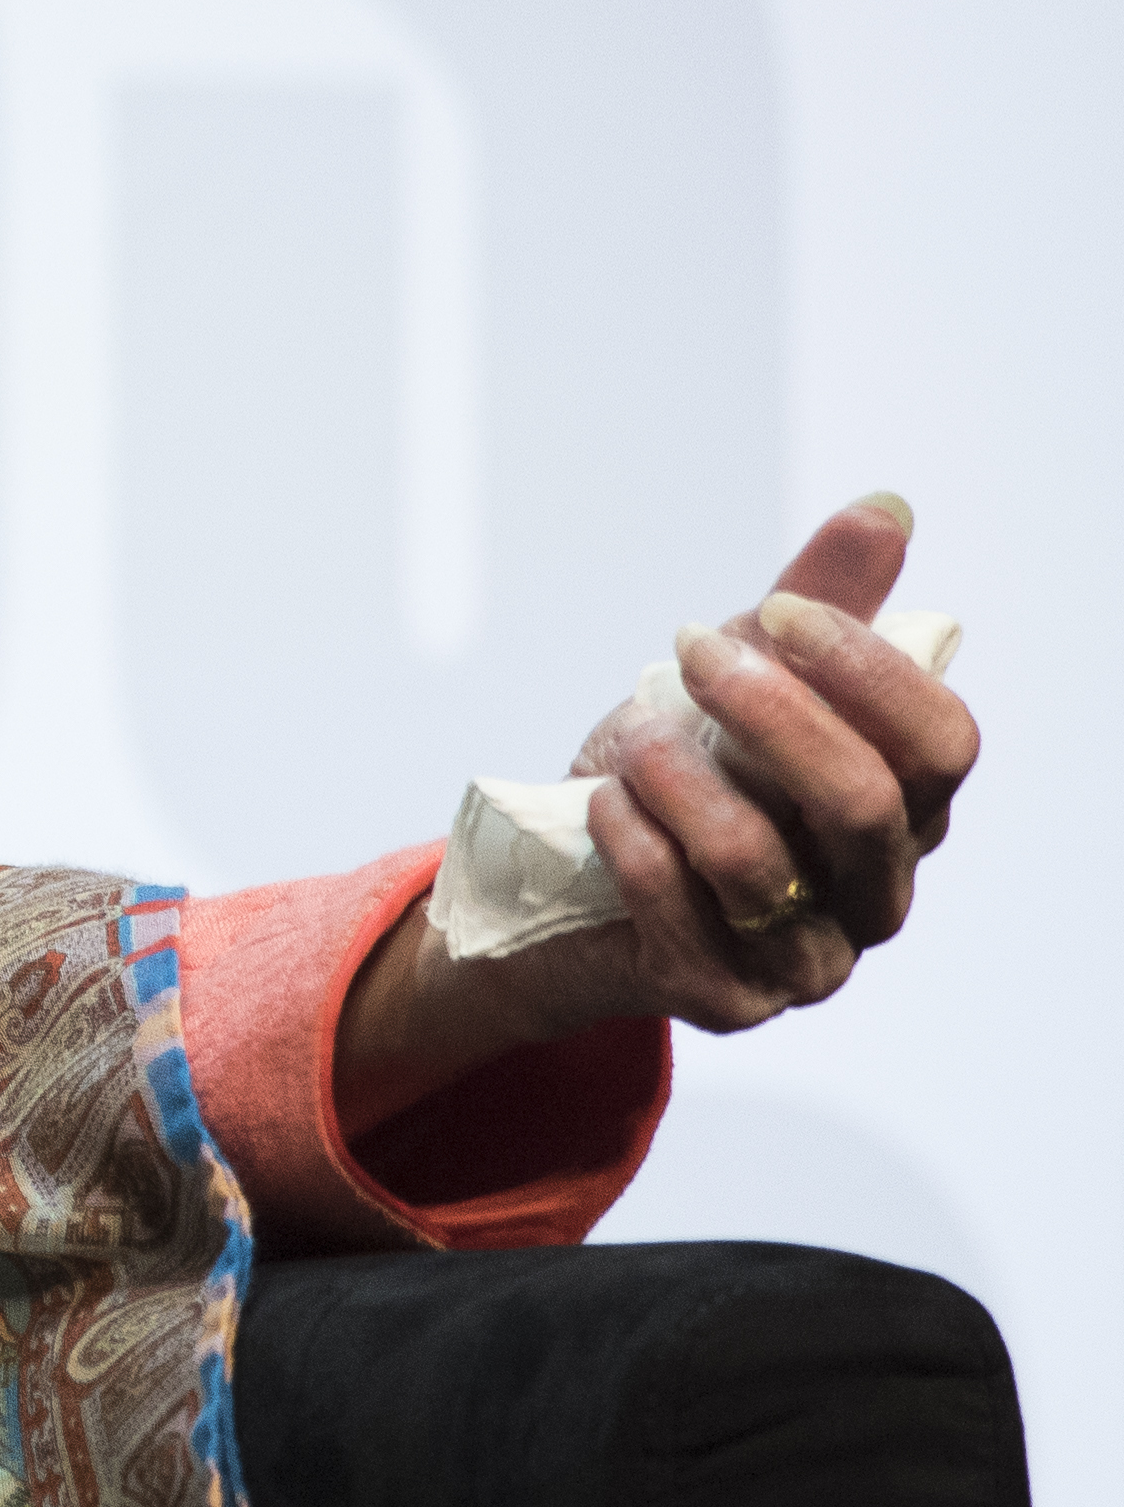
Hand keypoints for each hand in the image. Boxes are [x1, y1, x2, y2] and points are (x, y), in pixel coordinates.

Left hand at [339, 496, 980, 1128]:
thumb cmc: (676, 776)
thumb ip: (814, 605)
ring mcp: (806, 960)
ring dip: (676, 776)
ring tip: (630, 741)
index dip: (866, 669)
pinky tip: (602, 805)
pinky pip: (677, 907)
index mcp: (901, 812)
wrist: (563, 888)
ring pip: (760, 859)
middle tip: (687, 650)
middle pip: (864, 801)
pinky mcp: (722, 998)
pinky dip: (629, 837)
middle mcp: (873, 895)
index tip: (775, 612)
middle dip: (768, 710)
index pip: (943, 744)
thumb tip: (884, 509)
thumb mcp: (738, 679)